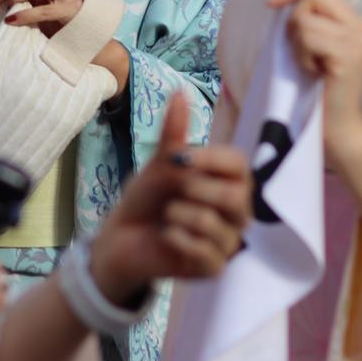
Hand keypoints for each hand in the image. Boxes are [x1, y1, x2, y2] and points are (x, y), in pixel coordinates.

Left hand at [90, 93, 251, 303]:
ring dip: (178, 214)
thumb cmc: (147, 197)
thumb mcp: (158, 163)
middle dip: (194, 189)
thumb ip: (174, 134)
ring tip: (167, 215)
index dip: (211, 159)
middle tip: (173, 190)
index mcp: (228, 181)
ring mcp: (228, 241)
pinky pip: (205, 252)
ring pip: (214, 223)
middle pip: (235, 195)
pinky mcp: (214, 268)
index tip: (179, 158)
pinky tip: (165, 235)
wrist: (121, 237)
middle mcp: (236, 211)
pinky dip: (176, 238)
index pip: (240, 165)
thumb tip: (179, 92)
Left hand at [271, 0, 361, 169]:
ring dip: (296, 42)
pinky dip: (301, 54)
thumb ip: (304, 20)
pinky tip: (312, 72)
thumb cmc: (315, 89)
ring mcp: (358, 39)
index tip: (272, 4)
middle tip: (297, 47)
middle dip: (293, 16)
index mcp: (353, 22)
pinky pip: (308, 36)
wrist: (335, 129)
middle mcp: (361, 26)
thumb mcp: (308, 46)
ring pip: (305, 16)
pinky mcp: (349, 54)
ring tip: (308, 64)